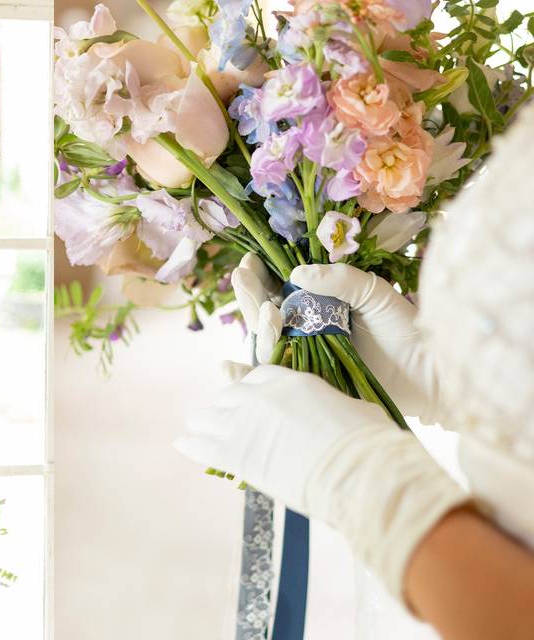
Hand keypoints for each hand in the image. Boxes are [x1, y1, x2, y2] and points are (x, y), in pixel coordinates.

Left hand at [174, 363, 467, 602]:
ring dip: (205, 422)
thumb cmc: (368, 445)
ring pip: (208, 416)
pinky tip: (181, 444)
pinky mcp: (234, 453)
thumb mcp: (352, 412)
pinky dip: (190, 444)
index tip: (247, 397)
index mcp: (291, 382)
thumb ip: (331, 408)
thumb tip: (337, 416)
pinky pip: (200, 445)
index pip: (258, 377)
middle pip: (230, 395)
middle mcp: (261, 397)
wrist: (357, 473)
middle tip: (225, 418)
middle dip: (227, 406)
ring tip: (197, 428)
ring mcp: (243, 423)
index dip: (251, 388)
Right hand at [232, 253, 440, 422]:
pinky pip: (271, 379)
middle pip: (264, 313)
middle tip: (244, 277)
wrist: (431, 373)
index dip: (261, 275)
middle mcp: (305, 330)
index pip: (278, 287)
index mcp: (318, 304)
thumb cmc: (406, 328)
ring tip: (268, 312)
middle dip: (250, 295)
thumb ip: (339, 280)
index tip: (250, 261)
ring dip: (257, 328)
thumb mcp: (373, 293)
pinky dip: (244, 375)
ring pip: (265, 343)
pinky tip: (226, 368)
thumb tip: (295, 274)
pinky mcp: (306, 385)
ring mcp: (304, 358)